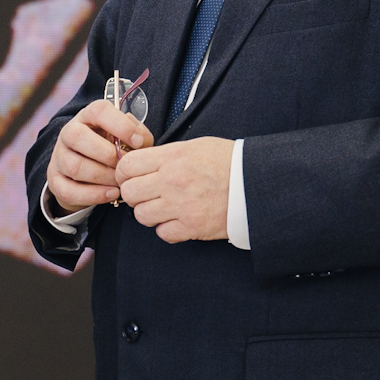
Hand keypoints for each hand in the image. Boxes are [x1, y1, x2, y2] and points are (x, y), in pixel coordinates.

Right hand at [47, 99, 152, 213]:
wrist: (88, 174)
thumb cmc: (112, 149)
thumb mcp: (127, 138)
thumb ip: (139, 135)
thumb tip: (140, 142)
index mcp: (89, 116)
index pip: (99, 110)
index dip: (120, 125)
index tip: (138, 142)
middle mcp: (69, 133)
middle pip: (78, 137)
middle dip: (108, 155)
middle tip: (125, 167)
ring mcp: (60, 157)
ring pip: (75, 166)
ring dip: (103, 177)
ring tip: (120, 182)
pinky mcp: (56, 180)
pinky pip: (70, 190)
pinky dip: (94, 195)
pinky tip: (112, 194)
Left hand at [115, 137, 233, 243]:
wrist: (255, 183)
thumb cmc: (229, 162)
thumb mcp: (195, 146)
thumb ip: (166, 155)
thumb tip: (144, 162)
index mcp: (172, 157)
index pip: (127, 166)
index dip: (124, 172)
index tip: (130, 176)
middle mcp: (172, 181)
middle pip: (130, 193)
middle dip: (134, 194)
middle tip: (146, 193)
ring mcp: (180, 206)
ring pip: (141, 215)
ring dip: (149, 213)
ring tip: (162, 208)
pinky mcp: (191, 226)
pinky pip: (162, 233)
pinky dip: (167, 229)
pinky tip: (177, 220)